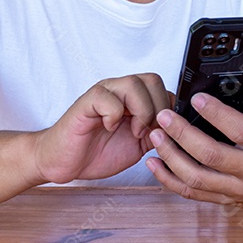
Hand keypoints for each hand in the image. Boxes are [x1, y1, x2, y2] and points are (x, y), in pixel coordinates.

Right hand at [32, 73, 172, 183]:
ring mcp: (103, 93)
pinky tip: (108, 127)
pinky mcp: (86, 102)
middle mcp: (119, 91)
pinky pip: (107, 96)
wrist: (64, 162)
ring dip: (140, 111)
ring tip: (133, 131)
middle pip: (152, 79)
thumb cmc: (97, 151)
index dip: (169, 109)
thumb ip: (157, 132)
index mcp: (134, 99)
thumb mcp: (139, 145)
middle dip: (158, 108)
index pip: (163, 88)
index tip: (162, 132)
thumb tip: (179, 128)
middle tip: (148, 131)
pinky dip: (113, 115)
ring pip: (133, 83)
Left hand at [145, 79, 242, 207]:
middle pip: (211, 156)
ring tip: (156, 136)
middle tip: (165, 116)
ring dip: (171, 157)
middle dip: (183, 135)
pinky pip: (193, 194)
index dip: (218, 115)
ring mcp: (238, 190)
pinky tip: (155, 163)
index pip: (242, 131)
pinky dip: (169, 180)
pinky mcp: (226, 199)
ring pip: (197, 179)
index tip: (197, 100)